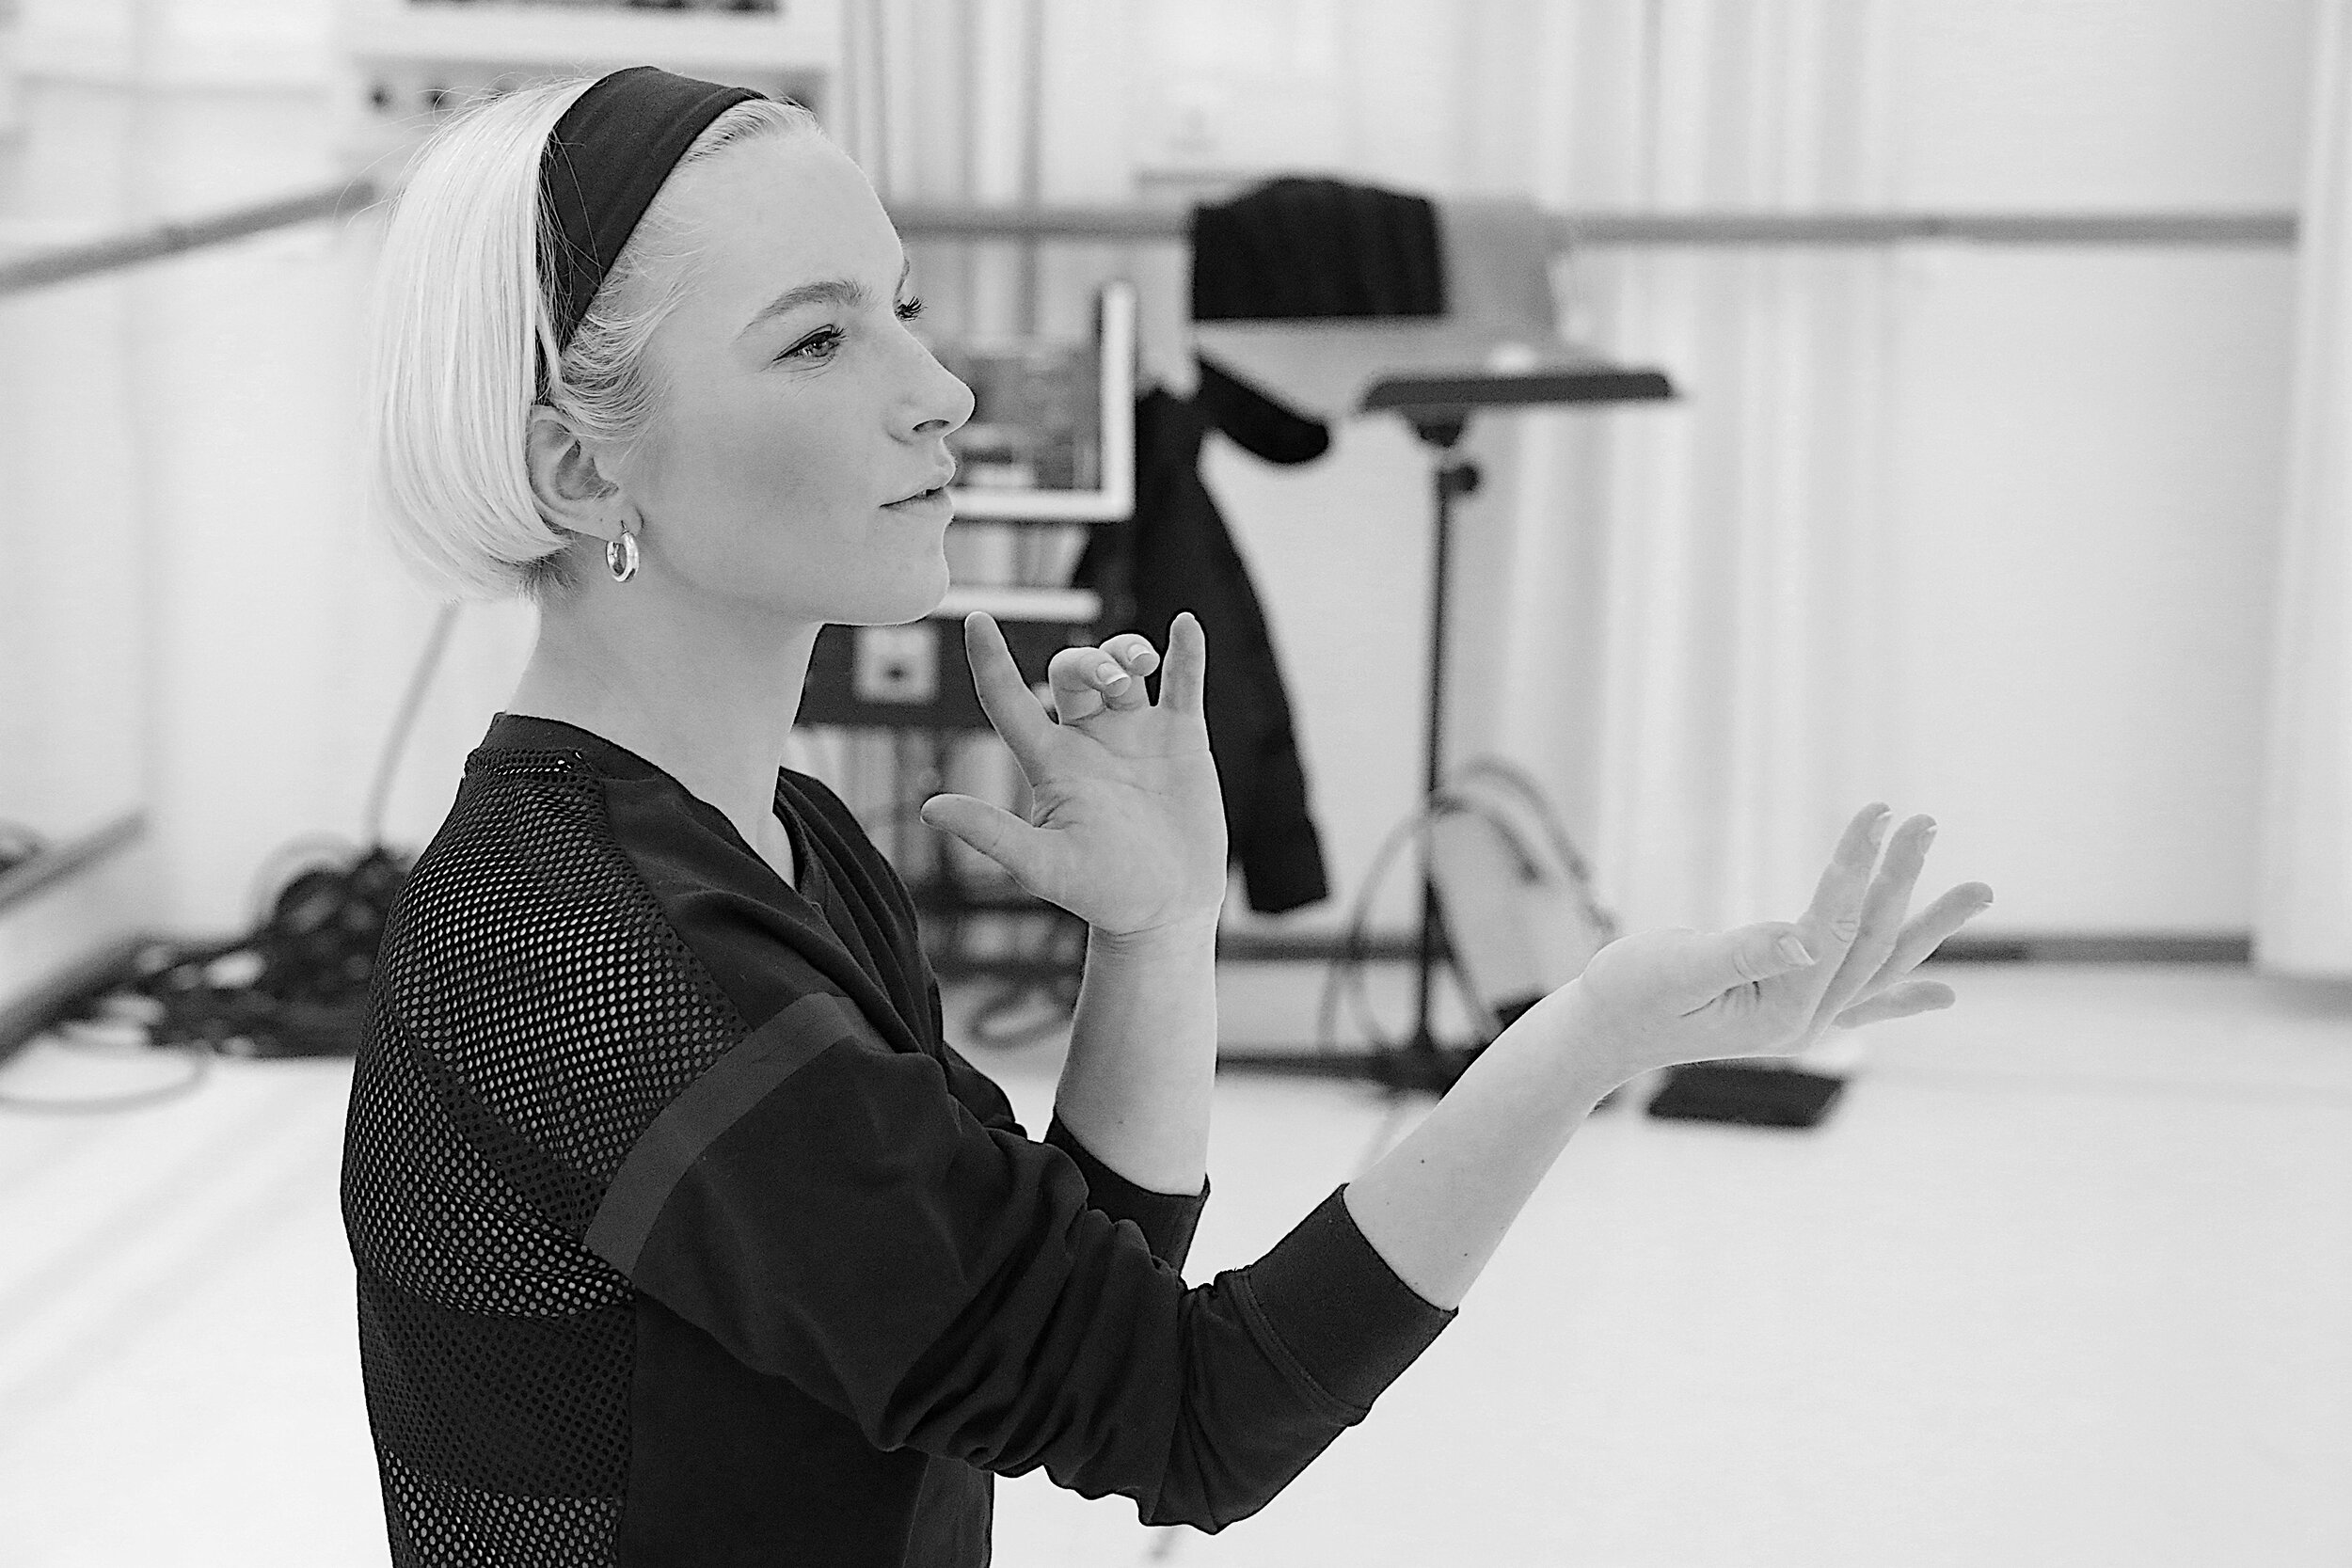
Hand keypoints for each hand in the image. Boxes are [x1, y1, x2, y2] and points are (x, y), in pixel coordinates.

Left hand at [917, 611, 1227, 938]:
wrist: (1166, 911)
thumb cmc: (1100, 894)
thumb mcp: (1043, 865)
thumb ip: (992, 833)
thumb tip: (930, 810)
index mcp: (1050, 763)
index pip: (1009, 700)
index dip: (990, 660)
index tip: (975, 619)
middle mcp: (1088, 741)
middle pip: (1071, 672)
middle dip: (1087, 662)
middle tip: (1113, 684)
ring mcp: (1136, 735)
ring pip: (1123, 668)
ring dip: (1128, 651)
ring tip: (1144, 666)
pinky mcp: (1181, 739)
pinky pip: (1183, 682)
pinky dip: (1185, 651)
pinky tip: (1186, 625)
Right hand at [1546, 803, 1996, 1089]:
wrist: (1602, 1035)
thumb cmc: (1626, 993)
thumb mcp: (1674, 967)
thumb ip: (1740, 953)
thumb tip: (1803, 940)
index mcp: (1781, 1010)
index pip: (1834, 927)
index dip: (1857, 866)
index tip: (1877, 810)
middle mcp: (1807, 1021)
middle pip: (1869, 941)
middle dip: (1900, 877)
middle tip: (1926, 821)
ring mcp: (1806, 1021)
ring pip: (1880, 965)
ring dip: (1928, 925)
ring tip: (1980, 891)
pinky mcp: (1793, 1012)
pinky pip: (1863, 1002)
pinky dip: (1903, 995)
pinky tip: (1942, 993)